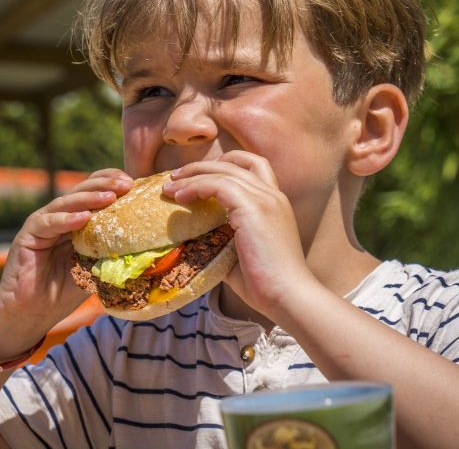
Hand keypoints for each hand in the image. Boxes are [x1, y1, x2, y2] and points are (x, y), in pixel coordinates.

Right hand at [0, 169, 132, 359]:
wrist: (32, 313)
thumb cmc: (63, 292)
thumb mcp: (95, 269)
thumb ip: (111, 254)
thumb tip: (146, 247)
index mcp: (76, 220)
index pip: (94, 191)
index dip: (112, 182)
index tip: (134, 184)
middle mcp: (59, 216)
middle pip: (82, 190)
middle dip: (105, 185)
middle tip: (126, 184)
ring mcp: (42, 223)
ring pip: (66, 202)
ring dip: (89, 198)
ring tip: (110, 197)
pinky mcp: (28, 235)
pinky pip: (48, 222)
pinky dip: (67, 219)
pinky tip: (83, 218)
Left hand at [163, 152, 313, 318]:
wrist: (288, 296)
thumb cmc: (266, 284)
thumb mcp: (240, 255)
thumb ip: (222, 242)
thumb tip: (195, 243)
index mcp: (275, 203)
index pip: (255, 165)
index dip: (227, 162)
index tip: (200, 174)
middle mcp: (273, 195)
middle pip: (235, 163)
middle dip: (202, 166)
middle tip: (175, 177)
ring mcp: (265, 200)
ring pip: (223, 172)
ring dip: (193, 175)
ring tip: (170, 187)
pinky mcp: (253, 209)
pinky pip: (218, 185)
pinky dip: (196, 187)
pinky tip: (180, 197)